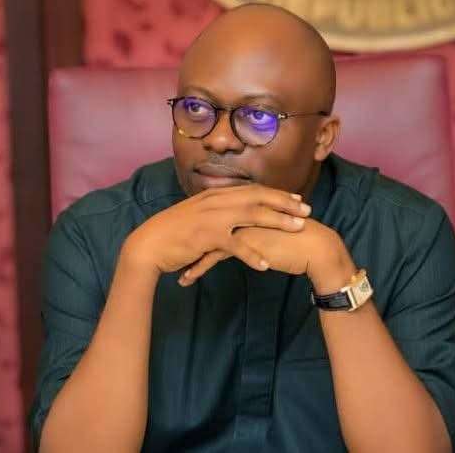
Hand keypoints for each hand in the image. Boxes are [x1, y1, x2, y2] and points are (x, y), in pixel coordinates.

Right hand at [120, 184, 311, 276]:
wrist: (148, 243)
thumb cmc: (172, 232)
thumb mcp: (195, 213)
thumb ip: (215, 209)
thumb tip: (233, 210)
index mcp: (214, 194)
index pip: (252, 190)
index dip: (276, 194)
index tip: (296, 198)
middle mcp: (215, 201)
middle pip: (258, 197)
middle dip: (285, 203)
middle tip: (307, 210)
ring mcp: (211, 217)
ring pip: (252, 215)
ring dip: (278, 221)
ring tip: (298, 228)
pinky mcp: (206, 237)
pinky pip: (235, 245)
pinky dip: (251, 254)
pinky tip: (264, 265)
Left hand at [179, 218, 356, 291]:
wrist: (314, 247)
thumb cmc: (295, 241)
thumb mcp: (269, 231)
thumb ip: (254, 228)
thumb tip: (242, 235)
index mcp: (244, 206)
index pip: (214, 218)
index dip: (199, 232)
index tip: (185, 245)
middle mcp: (238, 212)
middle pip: (204, 227)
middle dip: (187, 245)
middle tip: (173, 256)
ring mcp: (238, 225)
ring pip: (205, 241)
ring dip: (190, 258)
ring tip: (179, 274)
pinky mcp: (242, 242)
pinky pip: (213, 256)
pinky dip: (199, 268)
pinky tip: (188, 279)